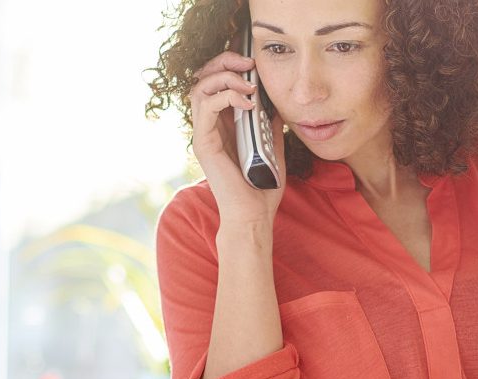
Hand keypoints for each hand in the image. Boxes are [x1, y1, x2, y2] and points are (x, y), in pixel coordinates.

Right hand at [188, 51, 285, 226]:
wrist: (253, 216)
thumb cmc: (261, 188)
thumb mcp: (273, 146)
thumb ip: (271, 124)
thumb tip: (278, 101)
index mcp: (222, 124)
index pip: (215, 82)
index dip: (229, 65)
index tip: (253, 61)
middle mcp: (209, 126)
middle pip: (202, 78)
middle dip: (223, 62)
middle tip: (248, 62)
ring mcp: (203, 134)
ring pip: (199, 88)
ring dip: (224, 77)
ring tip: (249, 84)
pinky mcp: (203, 143)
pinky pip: (206, 107)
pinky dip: (226, 97)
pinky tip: (248, 103)